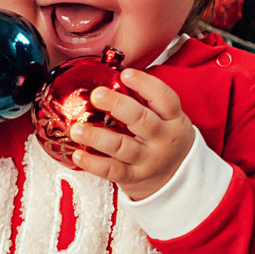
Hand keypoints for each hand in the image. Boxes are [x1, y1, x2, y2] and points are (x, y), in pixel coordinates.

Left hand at [67, 68, 193, 200]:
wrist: (177, 179)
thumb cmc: (164, 141)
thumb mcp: (168, 119)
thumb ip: (146, 102)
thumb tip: (112, 77)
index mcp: (173, 120)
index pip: (164, 98)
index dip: (146, 84)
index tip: (126, 74)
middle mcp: (162, 139)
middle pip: (141, 120)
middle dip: (118, 105)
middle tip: (97, 95)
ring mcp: (147, 160)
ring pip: (122, 147)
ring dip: (96, 137)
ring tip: (77, 129)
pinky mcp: (133, 177)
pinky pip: (111, 170)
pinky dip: (93, 163)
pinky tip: (78, 154)